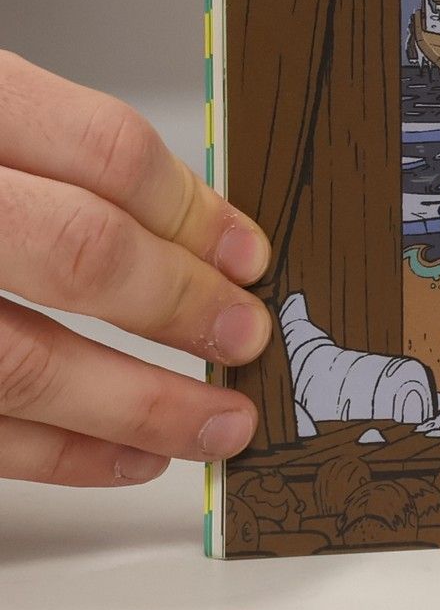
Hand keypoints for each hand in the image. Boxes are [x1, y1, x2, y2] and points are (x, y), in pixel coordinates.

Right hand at [0, 51, 268, 485]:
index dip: (192, 211)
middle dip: (179, 306)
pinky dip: (54, 454)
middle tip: (244, 336)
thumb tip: (187, 232)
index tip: (247, 255)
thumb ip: (45, 156)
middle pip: (76, 252)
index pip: (101, 151)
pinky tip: (121, 457)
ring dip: (135, 406)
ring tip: (212, 423)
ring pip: (18, 362)